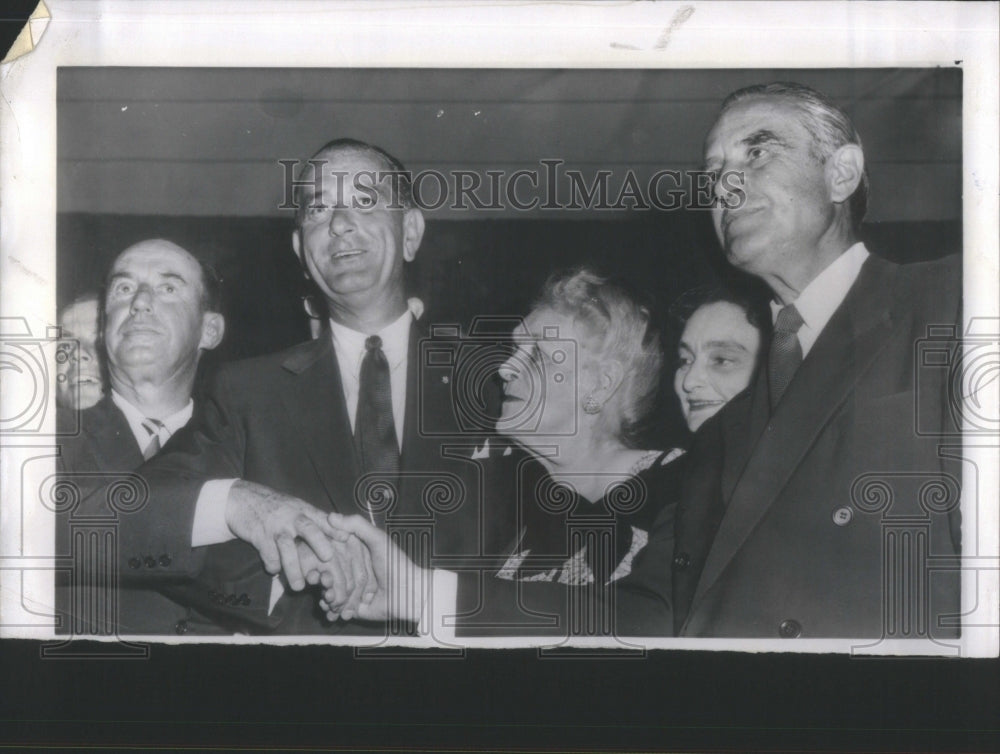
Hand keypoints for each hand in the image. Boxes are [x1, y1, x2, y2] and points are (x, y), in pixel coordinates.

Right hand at [225, 480, 344, 590]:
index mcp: (304, 510)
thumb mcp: (297, 508)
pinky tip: (275, 570)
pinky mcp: (258, 535)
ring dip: (293, 568)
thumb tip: (341, 533)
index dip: (336, 528)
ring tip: (299, 587)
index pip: (323, 519)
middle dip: (319, 543)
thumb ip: (315, 520)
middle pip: (308, 529)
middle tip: (328, 558)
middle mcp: (292, 517)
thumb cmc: (275, 507)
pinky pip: (268, 554)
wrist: (242, 499)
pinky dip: (272, 565)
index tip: (347, 539)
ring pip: (287, 547)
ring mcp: (275, 526)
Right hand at [319, 513, 427, 622]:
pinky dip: (331, 611)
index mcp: (352, 554)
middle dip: (323, 581)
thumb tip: (331, 515)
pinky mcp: (352, 608)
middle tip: (324, 583)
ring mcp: (350, 590)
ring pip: (329, 594)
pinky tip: (332, 611)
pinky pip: (336, 610)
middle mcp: (349, 572)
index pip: (329, 556)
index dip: (320, 559)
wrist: (408, 593)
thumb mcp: (378, 539)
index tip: (315, 563)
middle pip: (327, 576)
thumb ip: (356, 525)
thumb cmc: (395, 563)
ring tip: (329, 599)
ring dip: (326, 598)